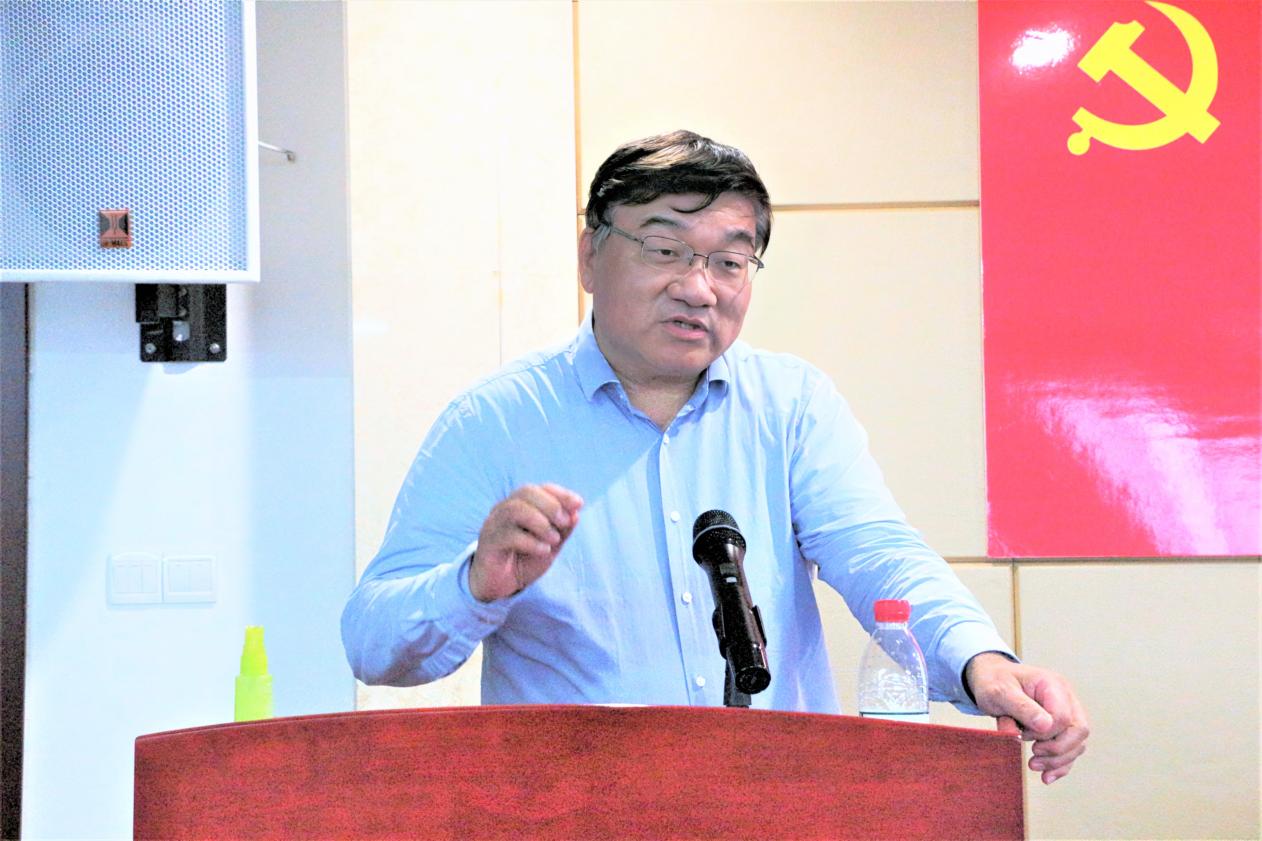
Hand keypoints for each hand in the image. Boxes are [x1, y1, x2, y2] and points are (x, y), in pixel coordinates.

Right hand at [468, 483, 582, 602]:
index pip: (540, 489)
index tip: (579, 504)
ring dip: (541, 523)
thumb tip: (575, 514)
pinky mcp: (488, 543)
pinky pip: (509, 535)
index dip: (561, 493)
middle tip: (565, 523)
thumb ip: (562, 530)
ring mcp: (494, 524)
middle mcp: (504, 509)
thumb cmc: (525, 560)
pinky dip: (531, 541)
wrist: (500, 585)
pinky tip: (543, 550)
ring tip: (555, 539)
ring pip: (515, 509)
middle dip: (551, 505)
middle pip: (526, 492)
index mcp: (521, 505)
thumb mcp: (551, 545)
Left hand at [965, 652, 1089, 783]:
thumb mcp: (1000, 692)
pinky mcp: (1060, 728)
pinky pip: (1070, 750)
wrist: (989, 679)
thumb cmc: (994, 682)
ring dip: (1058, 761)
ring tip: (1033, 766)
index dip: (1046, 733)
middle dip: (1057, 750)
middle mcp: (1065, 698)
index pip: (1062, 717)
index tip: (1024, 734)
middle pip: (1078, 731)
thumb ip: (1021, 707)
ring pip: (1077, 744)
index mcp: (1052, 685)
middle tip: (1033, 757)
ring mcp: (1066, 713)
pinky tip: (1047, 776)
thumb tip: (1046, 726)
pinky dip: (1060, 765)